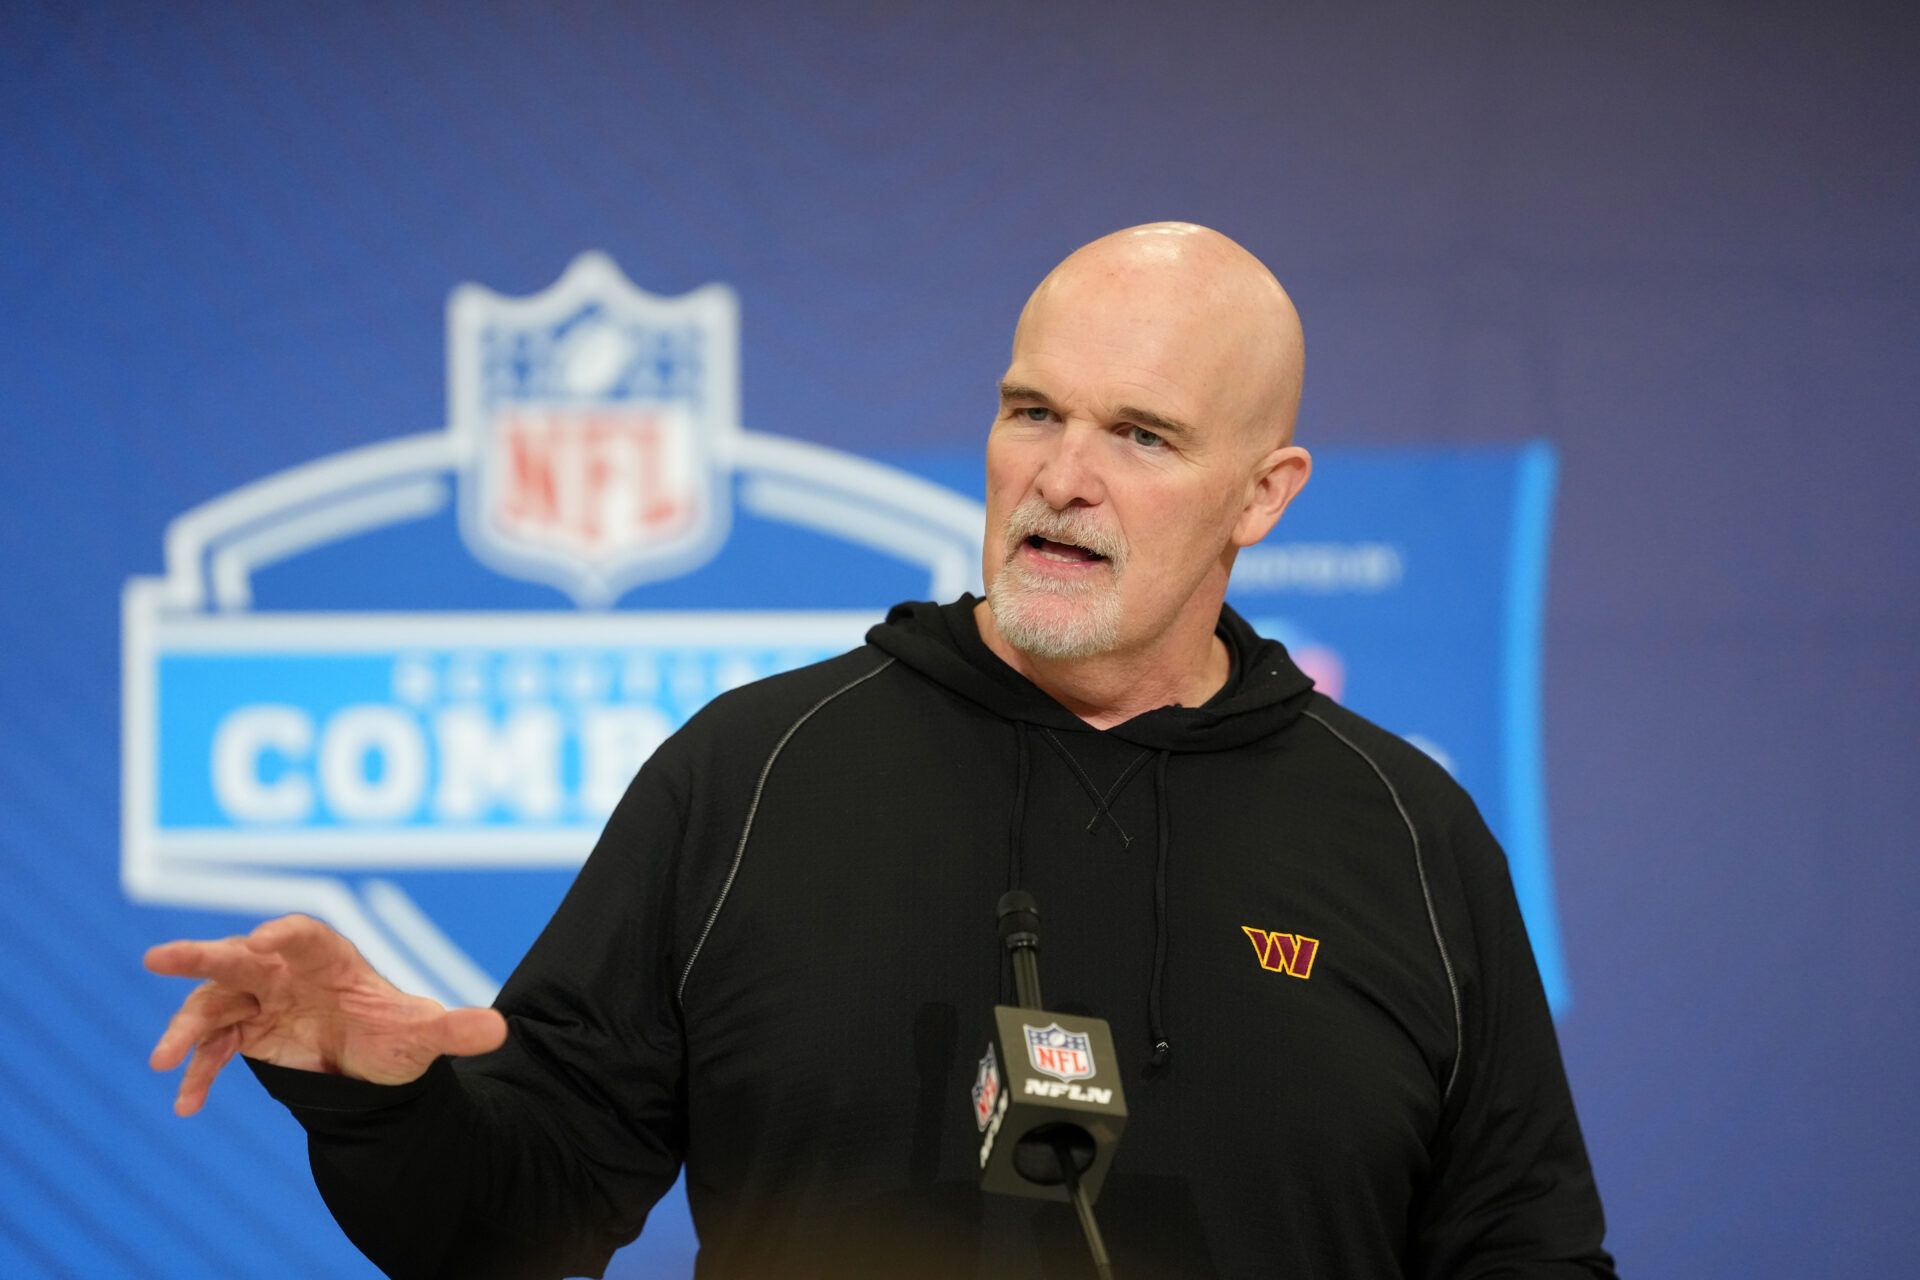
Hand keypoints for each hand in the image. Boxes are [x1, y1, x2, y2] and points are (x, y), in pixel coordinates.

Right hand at [145, 913, 507, 1115]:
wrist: (372, 1070)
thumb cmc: (396, 1037)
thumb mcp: (425, 1036)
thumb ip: (455, 1030)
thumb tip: (499, 1030)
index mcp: (331, 960)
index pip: (304, 936)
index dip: (284, 935)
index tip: (264, 940)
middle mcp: (288, 973)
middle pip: (241, 956)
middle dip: (202, 955)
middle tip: (158, 957)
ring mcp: (262, 1002)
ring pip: (215, 1003)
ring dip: (187, 1027)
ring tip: (163, 1059)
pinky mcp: (247, 1035)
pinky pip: (215, 1049)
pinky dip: (198, 1072)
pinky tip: (187, 1105)